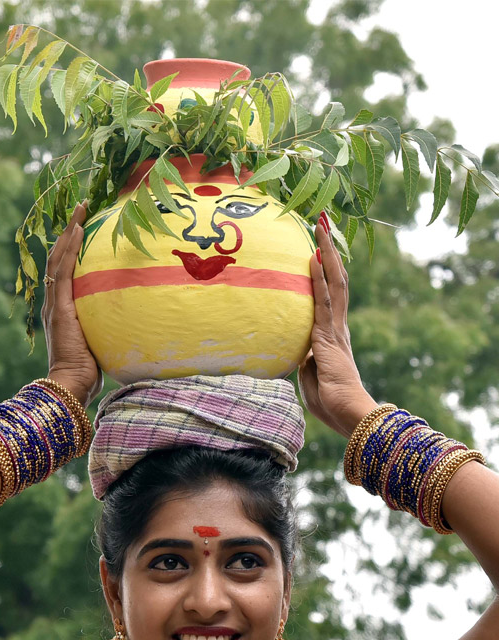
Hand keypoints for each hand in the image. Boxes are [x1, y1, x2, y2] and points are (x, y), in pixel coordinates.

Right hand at [44, 202, 102, 406]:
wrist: (71, 384)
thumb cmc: (88, 370)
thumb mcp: (99, 340)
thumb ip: (108, 325)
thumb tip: (133, 317)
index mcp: (61, 308)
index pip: (63, 270)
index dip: (70, 247)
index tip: (81, 226)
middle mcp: (54, 302)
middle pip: (58, 257)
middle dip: (68, 231)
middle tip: (80, 207)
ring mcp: (55, 303)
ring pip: (58, 258)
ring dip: (69, 232)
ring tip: (79, 209)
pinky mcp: (60, 307)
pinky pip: (63, 271)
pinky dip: (69, 249)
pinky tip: (77, 231)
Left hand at [297, 215, 378, 436]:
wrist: (346, 414)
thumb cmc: (328, 401)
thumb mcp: (308, 375)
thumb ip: (304, 358)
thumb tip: (295, 351)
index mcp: (331, 334)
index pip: (328, 294)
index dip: (324, 269)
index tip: (317, 247)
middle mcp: (337, 325)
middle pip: (335, 279)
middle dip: (329, 251)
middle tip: (321, 224)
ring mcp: (335, 328)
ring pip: (333, 283)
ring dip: (326, 254)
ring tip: (321, 228)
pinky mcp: (329, 336)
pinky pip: (324, 302)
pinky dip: (319, 278)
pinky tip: (313, 259)